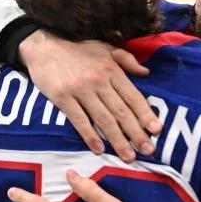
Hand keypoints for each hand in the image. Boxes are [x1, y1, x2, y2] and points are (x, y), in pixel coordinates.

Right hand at [17, 31, 158, 162]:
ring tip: (129, 156)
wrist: (43, 45)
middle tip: (148, 150)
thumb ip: (126, 60)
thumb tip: (146, 73)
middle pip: (121, 112)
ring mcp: (80, 90)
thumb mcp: (105, 47)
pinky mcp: (63, 98)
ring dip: (117, 140)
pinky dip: (90, 136)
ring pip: (104, 119)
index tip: (157, 130)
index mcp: (111, 70)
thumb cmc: (76, 48)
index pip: (133, 96)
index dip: (146, 114)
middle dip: (136, 133)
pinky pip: (80, 120)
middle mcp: (99, 81)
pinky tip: (99, 149)